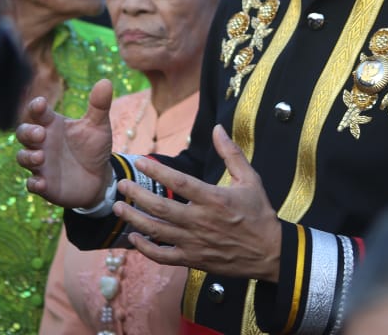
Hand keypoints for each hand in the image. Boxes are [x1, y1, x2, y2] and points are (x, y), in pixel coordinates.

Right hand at [16, 78, 114, 208]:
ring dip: (28, 157)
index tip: (41, 104)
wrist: (99, 178)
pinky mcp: (44, 184)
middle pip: (23, 133)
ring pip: (23, 157)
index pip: (37, 112)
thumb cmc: (93, 148)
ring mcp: (41, 164)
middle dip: (27, 132)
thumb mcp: (98, 126)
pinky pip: (32, 184)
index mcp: (53, 125)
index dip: (36, 107)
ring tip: (41, 156)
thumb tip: (106, 81)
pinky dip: (34, 183)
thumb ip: (99, 105)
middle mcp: (43, 143)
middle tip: (40, 133)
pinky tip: (41, 183)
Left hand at [113, 125, 281, 281]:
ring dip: (134, 219)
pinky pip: (163, 256)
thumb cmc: (259, 213)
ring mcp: (195, 243)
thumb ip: (231, 153)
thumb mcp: (250, 179)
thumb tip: (217, 128)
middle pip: (161, 208)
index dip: (158, 171)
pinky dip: (146, 249)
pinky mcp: (193, 259)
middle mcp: (201, 221)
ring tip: (118, 208)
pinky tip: (134, 239)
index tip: (141, 161)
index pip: (179, 182)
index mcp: (214, 199)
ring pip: (157, 232)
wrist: (270, 253)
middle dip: (137, 196)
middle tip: (121, 185)